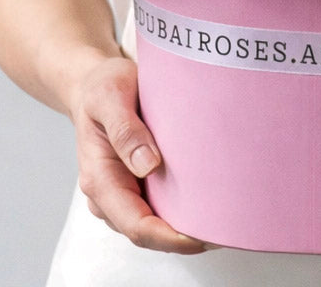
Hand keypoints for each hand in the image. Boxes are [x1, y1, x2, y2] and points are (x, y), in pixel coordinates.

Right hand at [70, 55, 213, 253]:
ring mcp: (122, 191)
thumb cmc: (102, 87)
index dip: (169, 237)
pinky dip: (182, 211)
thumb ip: (125, 129)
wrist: (94, 83)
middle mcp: (109, 193)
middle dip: (184, 238)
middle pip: (148, 232)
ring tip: (224, 221)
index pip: (135, 225)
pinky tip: (208, 203)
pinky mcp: (136, 182)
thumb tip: (148, 165)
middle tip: (226, 231)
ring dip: (184, 227)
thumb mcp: (109, 97)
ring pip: (154, 223)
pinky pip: (159, 206)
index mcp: (99, 178)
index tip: (202, 236)